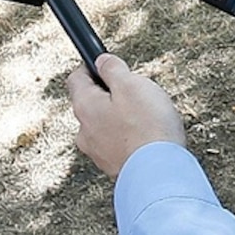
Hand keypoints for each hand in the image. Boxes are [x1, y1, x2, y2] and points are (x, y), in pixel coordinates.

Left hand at [67, 53, 186, 177]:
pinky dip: (128, 138)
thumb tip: (102, 61)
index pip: (76, 78)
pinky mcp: (112, 166)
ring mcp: (97, 152)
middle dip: (112, 95)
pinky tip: (147, 138)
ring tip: (147, 120)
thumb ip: (113, 69)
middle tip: (137, 95)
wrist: (158, 172)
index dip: (92, 67)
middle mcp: (84, 131)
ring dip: (120, 119)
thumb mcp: (132, 85)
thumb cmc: (147, 127)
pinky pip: (117, 144)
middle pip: (92, 103)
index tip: (107, 65)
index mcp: (85, 106)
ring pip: (105, 125)